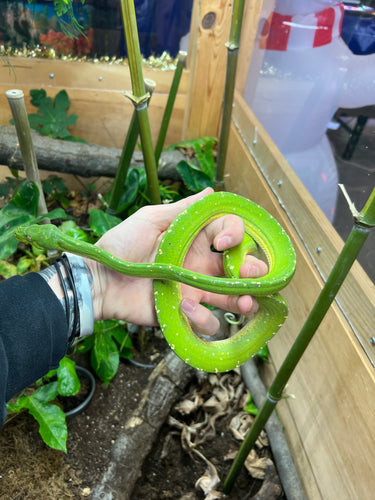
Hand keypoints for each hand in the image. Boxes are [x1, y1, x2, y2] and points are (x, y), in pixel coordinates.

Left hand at [85, 188, 267, 334]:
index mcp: (197, 240)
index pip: (231, 233)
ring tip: (245, 303)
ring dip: (245, 300)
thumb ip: (183, 209)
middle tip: (252, 275)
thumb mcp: (151, 219)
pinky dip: (201, 317)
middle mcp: (201, 266)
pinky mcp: (183, 314)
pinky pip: (205, 322)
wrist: (99, 279)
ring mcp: (194, 291)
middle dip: (254, 271)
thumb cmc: (122, 245)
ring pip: (232, 298)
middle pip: (240, 269)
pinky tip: (184, 307)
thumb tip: (211, 191)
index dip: (237, 234)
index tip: (225, 241)